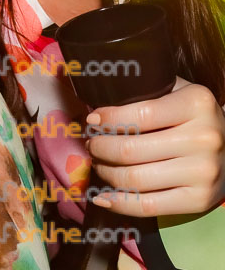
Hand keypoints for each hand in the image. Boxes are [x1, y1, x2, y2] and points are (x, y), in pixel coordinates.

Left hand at [87, 77, 224, 216]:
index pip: (138, 115)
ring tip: (99, 164)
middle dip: (100, 148)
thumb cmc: (191, 116)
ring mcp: (204, 172)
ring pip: (134, 178)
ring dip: (105, 172)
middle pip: (130, 150)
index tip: (92, 120)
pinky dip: (119, 203)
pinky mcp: (200, 200)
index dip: (107, 120)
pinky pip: (147, 205)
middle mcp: (204, 138)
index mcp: (197, 104)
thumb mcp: (176, 92)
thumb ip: (144, 92)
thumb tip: (95, 103)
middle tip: (92, 144)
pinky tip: (103, 196)